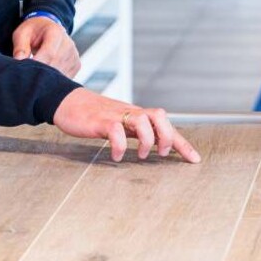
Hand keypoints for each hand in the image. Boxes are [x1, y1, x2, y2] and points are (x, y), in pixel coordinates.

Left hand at [13, 16, 80, 77]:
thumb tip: (19, 61)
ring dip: (47, 78)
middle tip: (27, 77)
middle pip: (56, 65)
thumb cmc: (33, 32)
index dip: (37, 64)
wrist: (47, 29)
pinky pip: (66, 78)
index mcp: (56, 32)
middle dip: (40, 73)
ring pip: (61, 74)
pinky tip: (45, 76)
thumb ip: (20, 47)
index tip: (26, 71)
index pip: (49, 53)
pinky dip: (54, 80)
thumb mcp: (22, 34)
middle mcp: (69, 43)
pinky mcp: (76, 65)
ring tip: (35, 76)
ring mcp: (74, 55)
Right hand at [52, 88, 200, 162]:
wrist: (66, 101)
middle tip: (161, 153)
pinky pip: (115, 130)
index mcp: (136, 115)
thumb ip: (135, 132)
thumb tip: (153, 145)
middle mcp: (130, 112)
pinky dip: (119, 146)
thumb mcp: (119, 124)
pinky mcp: (99, 120)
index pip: (165, 125)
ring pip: (142, 119)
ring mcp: (115, 115)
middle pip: (159, 115)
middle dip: (167, 136)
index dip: (182, 143)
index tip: (195, 159)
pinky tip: (115, 157)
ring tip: (140, 156)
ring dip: (146, 140)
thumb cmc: (93, 115)